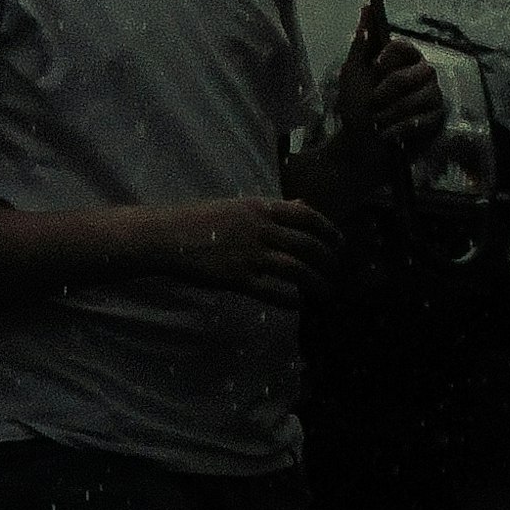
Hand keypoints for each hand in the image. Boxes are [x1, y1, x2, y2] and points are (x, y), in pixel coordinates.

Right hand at [172, 190, 342, 299]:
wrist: (168, 236)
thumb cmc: (201, 219)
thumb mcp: (239, 206)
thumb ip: (272, 208)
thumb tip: (303, 204)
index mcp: (260, 208)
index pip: (307, 216)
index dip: (329, 230)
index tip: (341, 243)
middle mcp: (260, 229)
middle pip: (308, 245)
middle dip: (328, 260)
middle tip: (336, 271)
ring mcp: (250, 254)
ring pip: (297, 269)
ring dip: (316, 282)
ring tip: (325, 292)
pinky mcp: (238, 278)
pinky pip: (273, 291)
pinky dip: (291, 300)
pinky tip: (299, 305)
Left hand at [334, 22, 448, 165]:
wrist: (359, 145)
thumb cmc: (355, 107)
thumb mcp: (352, 75)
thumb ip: (361, 43)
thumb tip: (366, 8)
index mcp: (401, 59)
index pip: (405, 46)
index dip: (391, 55)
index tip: (376, 67)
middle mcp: (421, 73)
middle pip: (421, 70)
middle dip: (392, 89)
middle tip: (373, 102)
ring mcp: (431, 96)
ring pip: (424, 96)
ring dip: (394, 111)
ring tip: (377, 122)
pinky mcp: (435, 119)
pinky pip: (425, 119)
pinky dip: (401, 128)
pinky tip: (388, 134)